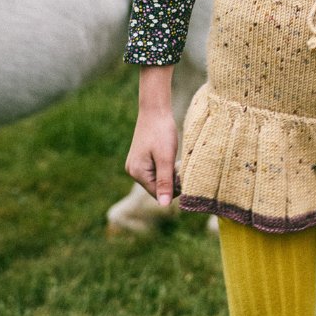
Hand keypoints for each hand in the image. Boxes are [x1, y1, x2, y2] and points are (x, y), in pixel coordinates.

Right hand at [126, 65, 178, 205]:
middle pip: (156, 187)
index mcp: (137, 172)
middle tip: (179, 164)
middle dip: (170, 181)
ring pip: (157, 179)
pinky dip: (164, 167)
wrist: (155, 110)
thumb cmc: (162, 132)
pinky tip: (170, 156)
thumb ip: (165, 181)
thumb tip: (163, 206)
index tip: (183, 174)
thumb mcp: (166, 157)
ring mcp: (135, 164)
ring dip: (168, 173)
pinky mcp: (141, 158)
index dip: (173, 188)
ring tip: (175, 159)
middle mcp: (133, 171)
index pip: (157, 193)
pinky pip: (154, 171)